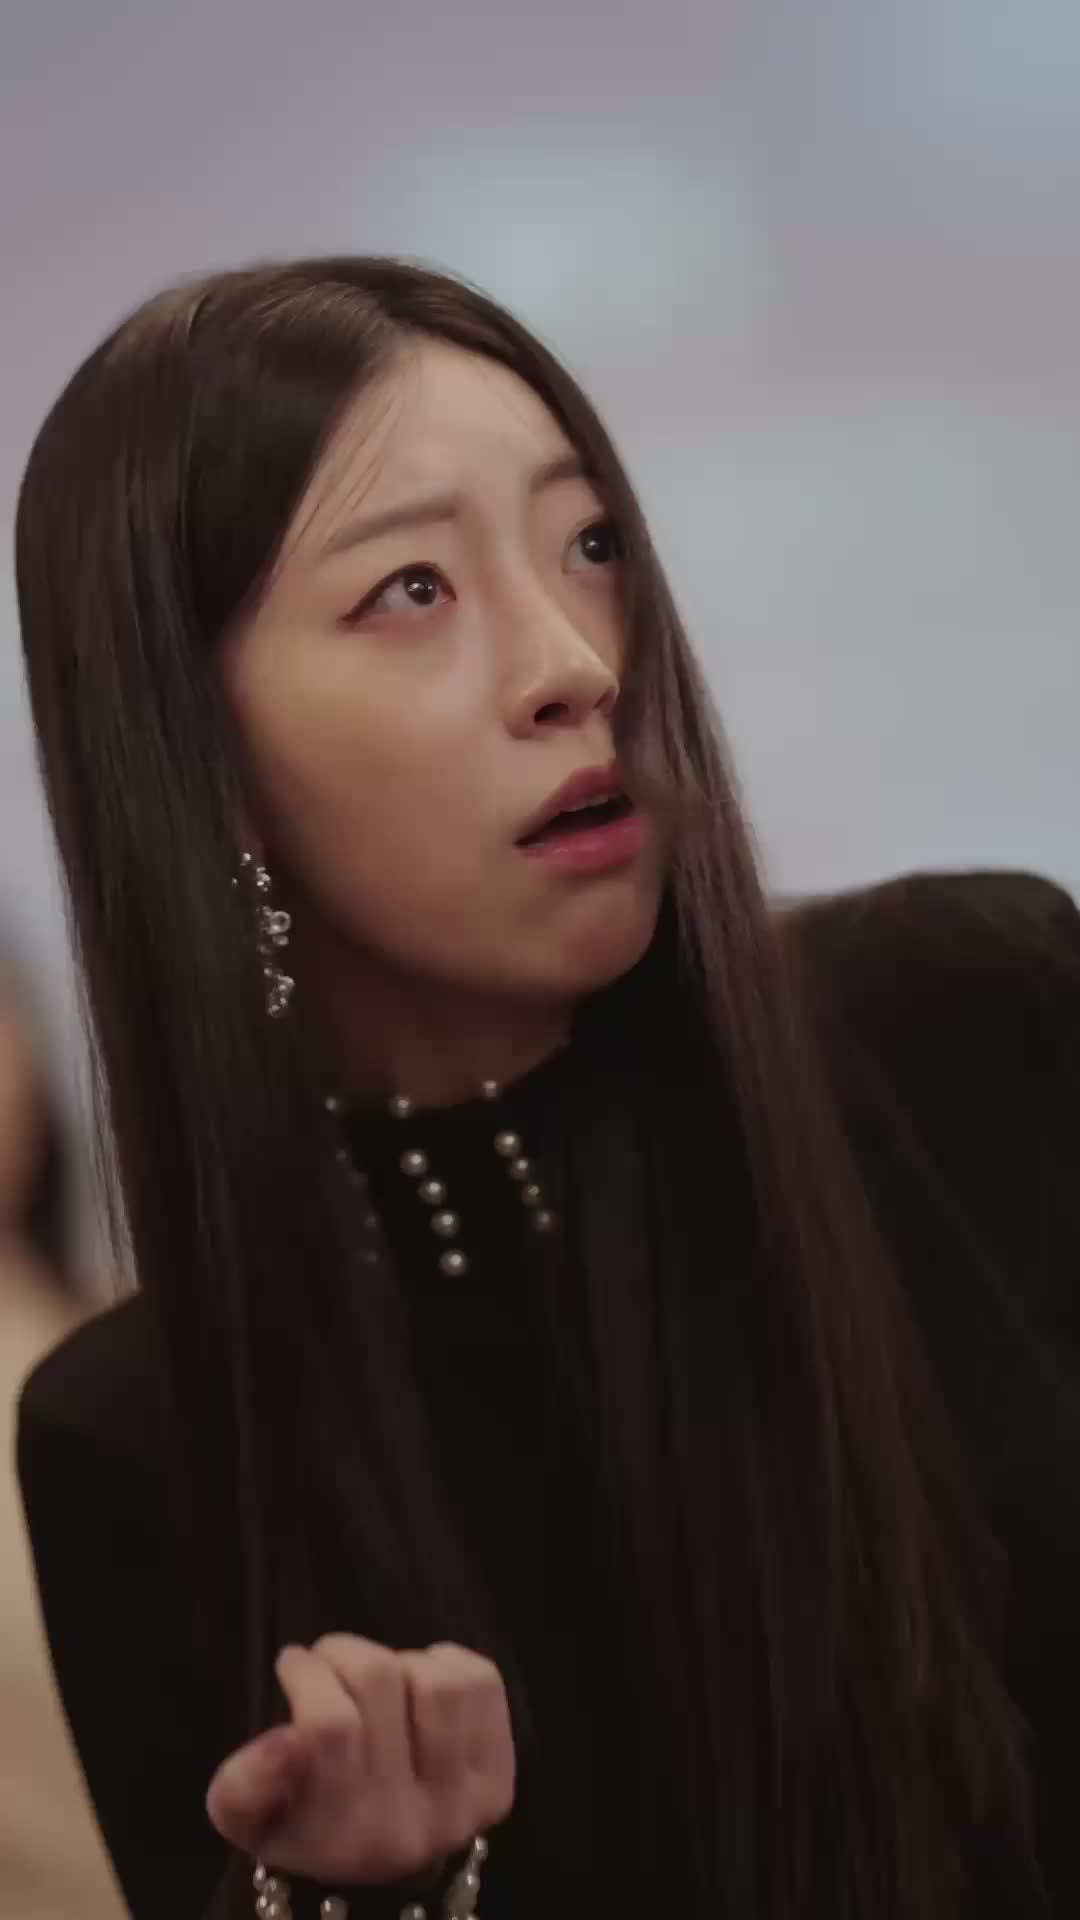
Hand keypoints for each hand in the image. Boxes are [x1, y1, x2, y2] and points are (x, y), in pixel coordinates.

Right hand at [206, 1637, 515, 1884]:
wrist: (379, 1879)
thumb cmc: (302, 1827)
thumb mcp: (250, 1819)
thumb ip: (244, 1785)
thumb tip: (283, 1740)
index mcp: (346, 1836)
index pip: (331, 1726)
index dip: (307, 1675)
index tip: (292, 1662)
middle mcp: (412, 1826)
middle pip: (382, 1683)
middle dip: (344, 1651)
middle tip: (326, 1656)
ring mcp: (466, 1805)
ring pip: (437, 1679)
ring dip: (399, 1660)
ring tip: (377, 1677)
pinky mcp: (499, 1779)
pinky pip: (483, 1684)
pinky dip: (449, 1662)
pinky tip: (420, 1678)